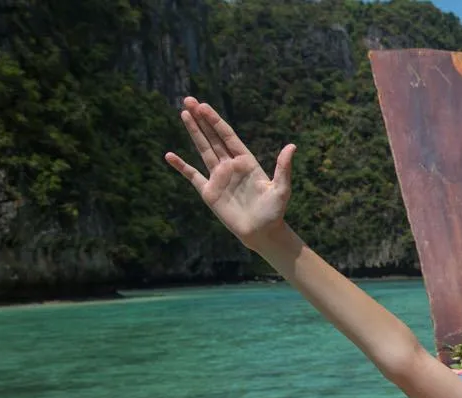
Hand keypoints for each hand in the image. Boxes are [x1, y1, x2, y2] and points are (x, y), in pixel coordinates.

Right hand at [165, 97, 294, 251]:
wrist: (262, 233)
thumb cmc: (274, 212)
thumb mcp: (281, 189)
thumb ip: (283, 168)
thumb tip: (292, 146)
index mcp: (247, 162)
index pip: (228, 136)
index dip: (215, 121)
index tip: (203, 106)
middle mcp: (231, 166)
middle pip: (213, 138)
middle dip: (201, 119)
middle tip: (188, 100)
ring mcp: (219, 178)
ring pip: (203, 150)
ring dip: (193, 132)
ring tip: (183, 114)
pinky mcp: (209, 192)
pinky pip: (192, 176)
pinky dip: (181, 166)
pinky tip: (170, 156)